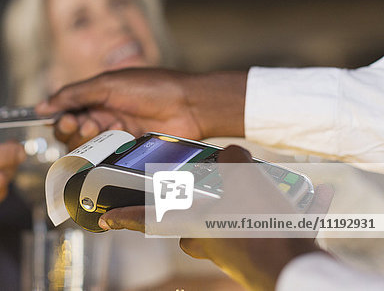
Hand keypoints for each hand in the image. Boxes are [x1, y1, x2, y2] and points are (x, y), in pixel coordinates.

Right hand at [37, 68, 246, 148]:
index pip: (65, 111)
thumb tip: (42, 105)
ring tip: (103, 128)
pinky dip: (103, 152)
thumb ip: (74, 95)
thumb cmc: (152, 88)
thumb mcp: (108, 84)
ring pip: (85, 147)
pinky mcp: (126, 152)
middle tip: (86, 124)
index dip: (60, 117)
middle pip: (70, 133)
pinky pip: (104, 158)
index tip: (66, 119)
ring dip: (87, 141)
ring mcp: (114, 135)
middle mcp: (102, 116)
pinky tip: (116, 139)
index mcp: (96, 97)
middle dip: (72, 130)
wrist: (188, 106)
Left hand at [98, 146, 331, 290]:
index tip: (105, 221)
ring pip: (228, 223)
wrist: (291, 267)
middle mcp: (205, 240)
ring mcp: (230, 250)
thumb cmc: (256, 226)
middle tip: (217, 187)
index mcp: (191, 222)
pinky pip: (263, 228)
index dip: (124, 218)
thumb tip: (231, 155)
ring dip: (246, 202)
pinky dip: (284, 212)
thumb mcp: (241, 178)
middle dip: (201, 203)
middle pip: (192, 221)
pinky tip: (316, 196)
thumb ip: (230, 159)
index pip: (147, 219)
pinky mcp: (255, 254)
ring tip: (272, 185)